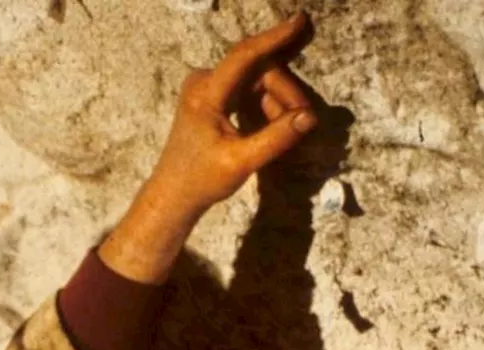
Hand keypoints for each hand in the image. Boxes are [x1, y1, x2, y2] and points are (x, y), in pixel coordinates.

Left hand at [100, 13, 317, 283]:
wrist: (174, 195)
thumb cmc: (201, 180)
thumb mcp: (241, 162)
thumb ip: (276, 139)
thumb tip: (309, 118)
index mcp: (206, 94)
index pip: (245, 56)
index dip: (274, 37)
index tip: (300, 21)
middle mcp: (204, 83)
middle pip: (258, 72)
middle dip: (285, 93)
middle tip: (304, 120)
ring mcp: (208, 89)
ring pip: (257, 82)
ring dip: (278, 103)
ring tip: (288, 131)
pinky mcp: (214, 99)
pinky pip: (249, 92)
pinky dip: (266, 107)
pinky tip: (274, 129)